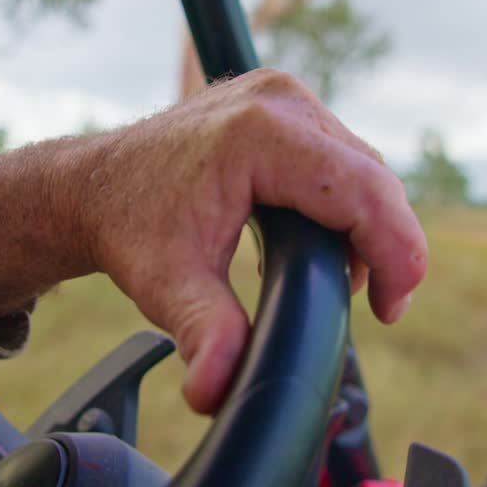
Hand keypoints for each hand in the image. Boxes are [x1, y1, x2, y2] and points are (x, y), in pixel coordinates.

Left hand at [0, 69, 426, 414]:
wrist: (91, 186)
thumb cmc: (128, 229)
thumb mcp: (167, 286)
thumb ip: (206, 335)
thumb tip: (215, 392)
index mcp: (259, 134)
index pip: (363, 190)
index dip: (396, 251)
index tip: (389, 310)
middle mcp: (279, 100)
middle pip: (370, 177)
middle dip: (386, 244)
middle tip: (377, 306)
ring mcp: (281, 93)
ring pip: (360, 165)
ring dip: (367, 223)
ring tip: (347, 281)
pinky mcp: (281, 101)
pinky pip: (339, 153)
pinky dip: (346, 199)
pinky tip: (328, 244)